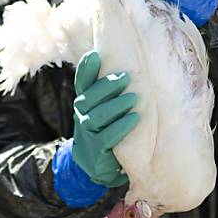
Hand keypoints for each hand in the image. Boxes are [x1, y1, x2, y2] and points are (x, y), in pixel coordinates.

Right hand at [71, 50, 138, 186]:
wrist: (96, 163)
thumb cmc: (106, 127)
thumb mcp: (103, 107)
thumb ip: (110, 90)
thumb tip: (132, 62)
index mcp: (85, 101)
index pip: (82, 82)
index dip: (86, 69)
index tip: (95, 54)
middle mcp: (82, 115)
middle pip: (89, 98)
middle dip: (107, 86)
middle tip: (126, 77)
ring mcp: (88, 133)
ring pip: (97, 116)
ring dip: (116, 106)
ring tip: (133, 98)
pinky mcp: (98, 150)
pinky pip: (107, 137)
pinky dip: (121, 127)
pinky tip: (134, 118)